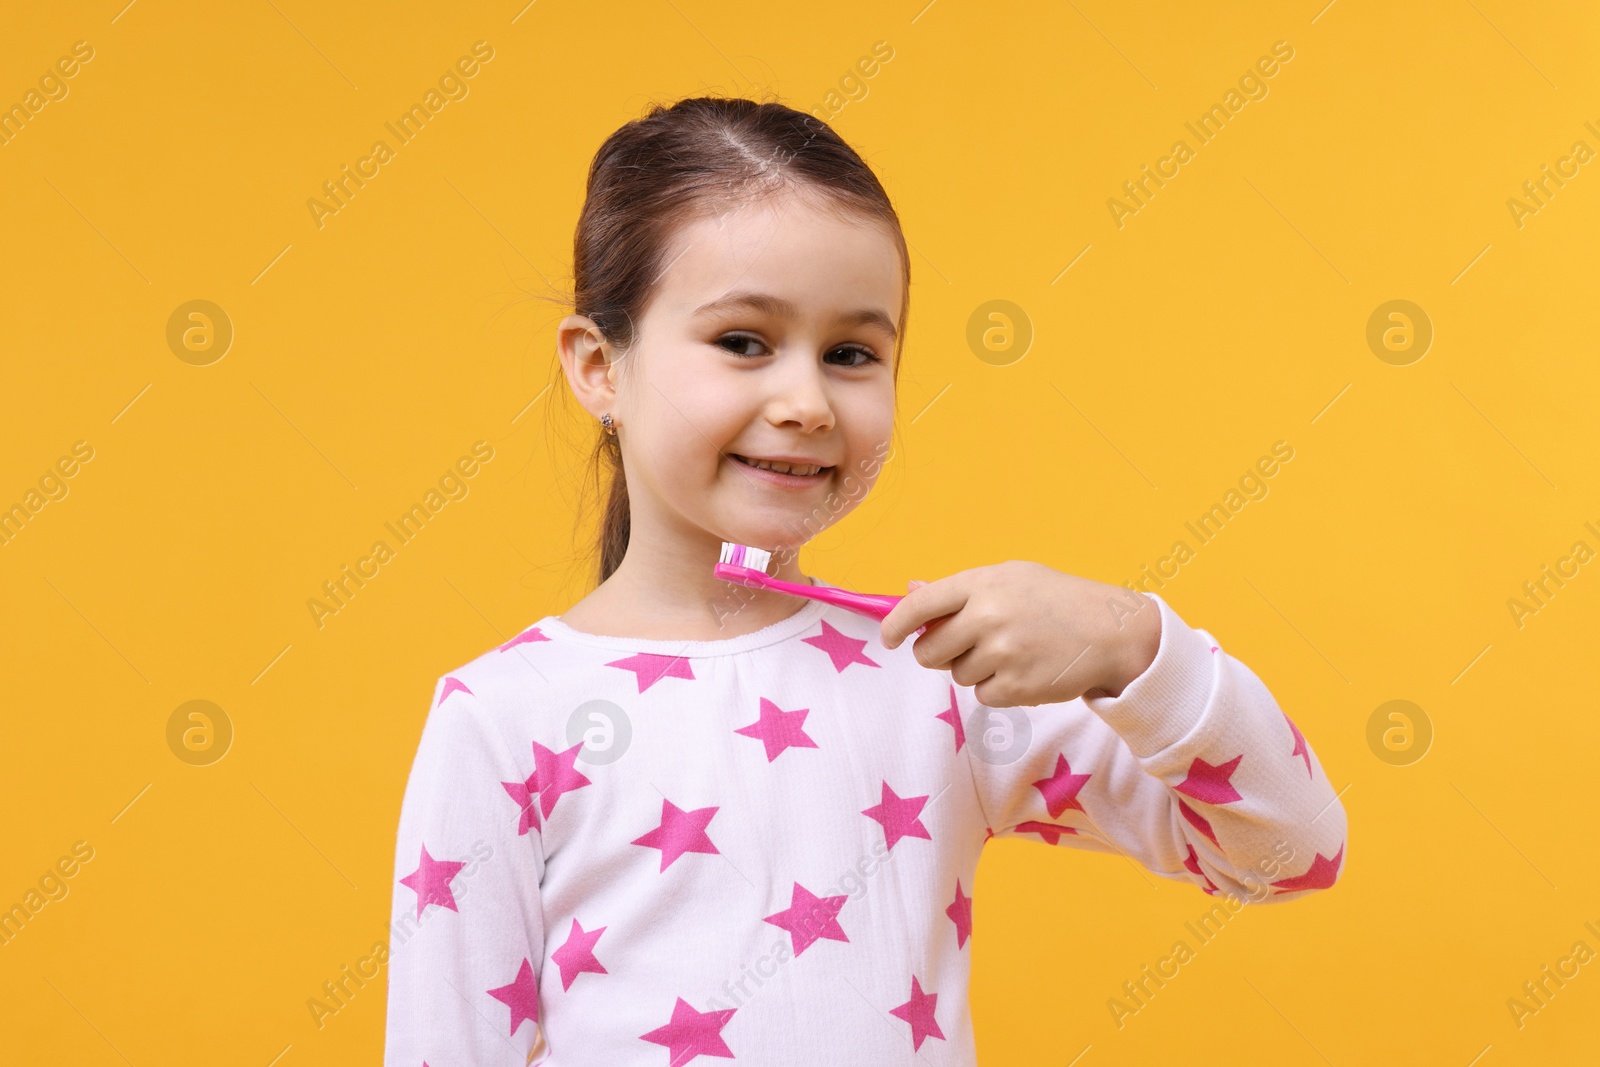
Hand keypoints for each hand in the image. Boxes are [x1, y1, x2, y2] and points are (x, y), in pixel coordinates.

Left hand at [880, 561, 1161, 707]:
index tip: (890, 637)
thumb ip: (958, 590)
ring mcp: (1001, 654)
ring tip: (1010, 652)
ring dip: (974, 670)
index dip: (896, 625)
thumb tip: (911, 590)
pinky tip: (1024, 670)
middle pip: (929, 652)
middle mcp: (987, 617)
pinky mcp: (1016, 687)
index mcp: (981, 583)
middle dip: (938, 655)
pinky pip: (982, 696)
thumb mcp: (1010, 578)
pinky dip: (998, 689)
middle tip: (965, 647)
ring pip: (957, 676)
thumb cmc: (1057, 600)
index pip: (919, 606)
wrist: (1111, 632)